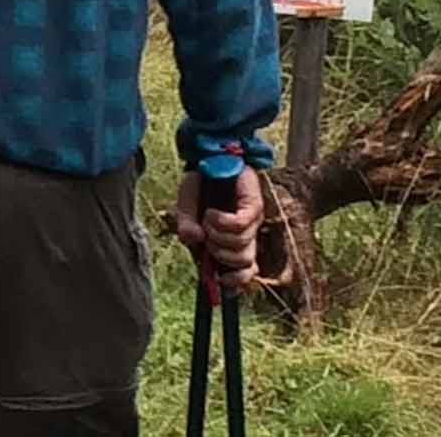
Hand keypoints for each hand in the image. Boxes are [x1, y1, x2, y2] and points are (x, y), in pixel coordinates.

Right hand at [167, 170, 266, 287]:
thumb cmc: (200, 185)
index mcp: (232, 242)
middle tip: (207, 242)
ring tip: (207, 222)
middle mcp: (246, 235)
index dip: (236, 283)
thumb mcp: (186, 211)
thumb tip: (195, 241)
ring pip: (242, 247)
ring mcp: (252, 222)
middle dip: (221, 258)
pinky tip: (212, 214)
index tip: (221, 281)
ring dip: (218, 238)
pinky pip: (239, 226)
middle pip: (245, 265)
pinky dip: (220, 223)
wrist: (210, 157)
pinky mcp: (254, 206)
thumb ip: (186, 230)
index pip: (244, 273)